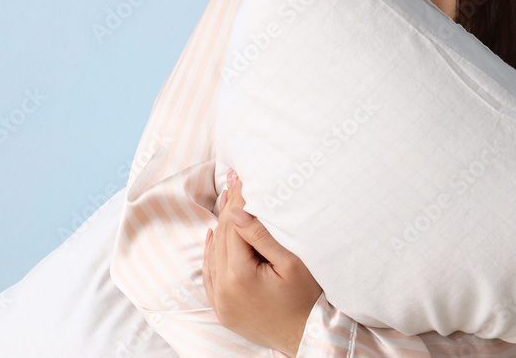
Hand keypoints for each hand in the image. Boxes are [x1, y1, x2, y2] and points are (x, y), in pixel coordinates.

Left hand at [202, 169, 323, 356]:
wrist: (305, 337)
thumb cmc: (306, 298)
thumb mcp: (290, 263)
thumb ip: (260, 235)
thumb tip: (235, 211)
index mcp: (239, 276)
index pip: (233, 227)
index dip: (237, 200)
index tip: (241, 178)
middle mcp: (222, 289)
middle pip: (221, 238)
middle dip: (228, 209)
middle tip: (233, 181)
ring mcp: (219, 301)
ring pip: (213, 254)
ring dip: (219, 227)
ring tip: (226, 202)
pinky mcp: (221, 308)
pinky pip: (209, 274)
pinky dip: (212, 252)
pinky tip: (214, 235)